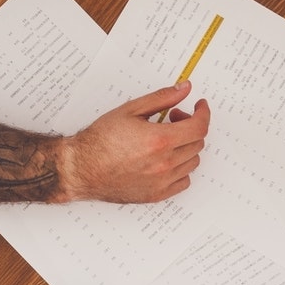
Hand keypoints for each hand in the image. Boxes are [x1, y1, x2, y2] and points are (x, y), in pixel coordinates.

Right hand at [57, 86, 210, 202]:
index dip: (203, 113)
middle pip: (197, 143)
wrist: (81, 168)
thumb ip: (162, 98)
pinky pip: (183, 181)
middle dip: (190, 126)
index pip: (199, 126)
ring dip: (185, 147)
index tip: (200, 106)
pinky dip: (180, 168)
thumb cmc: (100, 140)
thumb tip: (184, 89)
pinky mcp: (156, 195)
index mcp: (159, 141)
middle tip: (173, 118)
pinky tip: (165, 159)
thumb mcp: (130, 110)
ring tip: (166, 139)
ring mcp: (162, 182)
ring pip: (192, 162)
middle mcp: (164, 164)